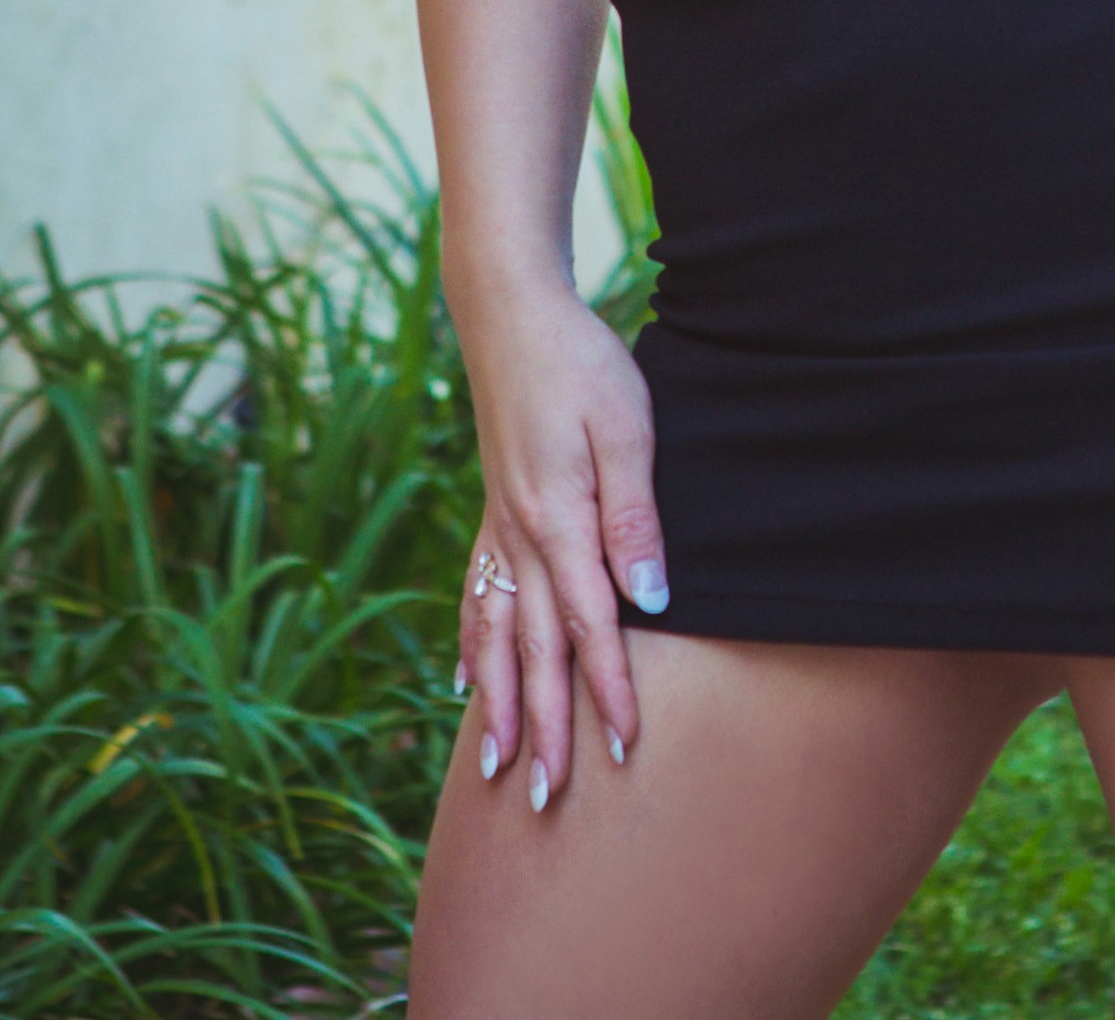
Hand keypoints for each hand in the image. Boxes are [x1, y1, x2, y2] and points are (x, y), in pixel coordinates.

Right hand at [453, 282, 668, 806]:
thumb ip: (635, 518)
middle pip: (533, 649)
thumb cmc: (582, 365)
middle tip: (549, 799)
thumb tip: (651, 601)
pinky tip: (463, 681)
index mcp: (557, 520)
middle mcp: (519, 537)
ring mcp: (497, 528)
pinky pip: (474, 597)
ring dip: (496, 703)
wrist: (514, 315)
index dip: (610, 690)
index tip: (625, 748)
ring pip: (493, 634)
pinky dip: (469, 646)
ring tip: (493, 766)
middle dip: (544, 727)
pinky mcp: (491, 512)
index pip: (589, 626)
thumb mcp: (627, 429)